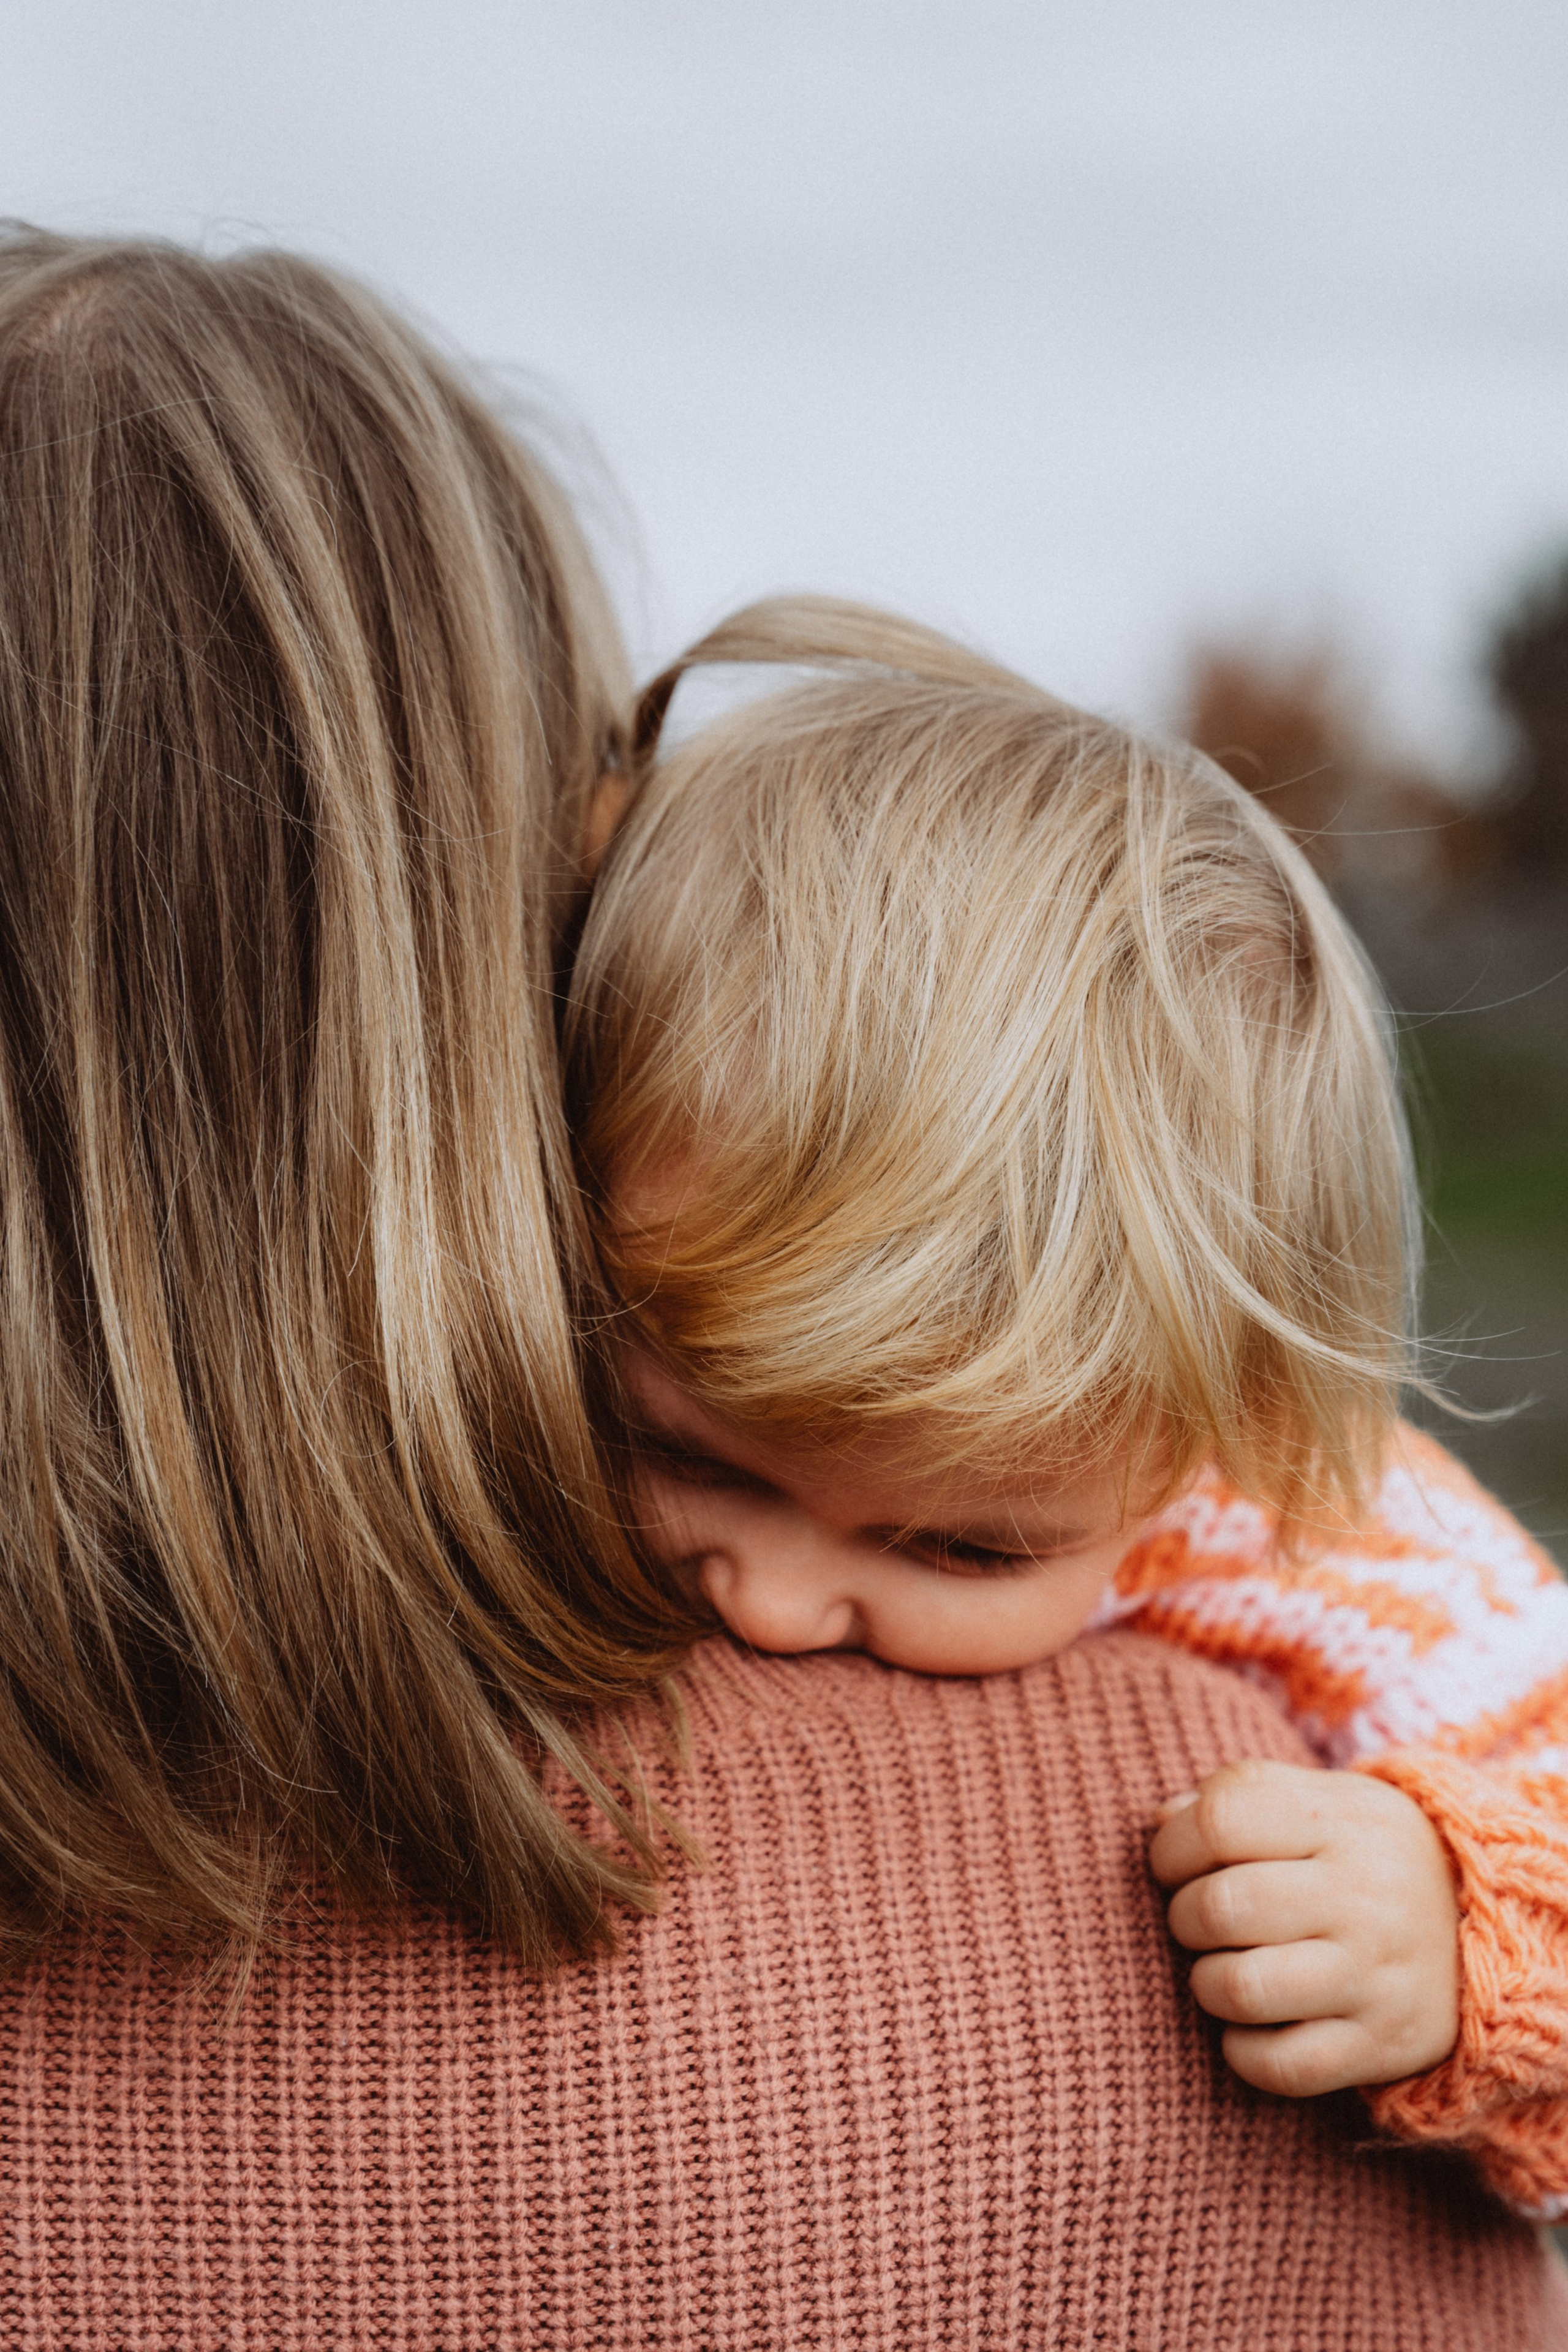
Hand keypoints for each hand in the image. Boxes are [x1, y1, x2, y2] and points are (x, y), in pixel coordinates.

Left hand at [1148, 1758, 1459, 2097]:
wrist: (1486, 1925)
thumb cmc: (1363, 1855)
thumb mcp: (1319, 1800)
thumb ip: (1239, 1794)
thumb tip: (1160, 1821)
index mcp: (1341, 1821)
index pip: (1220, 1821)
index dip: (1170, 1847)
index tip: (1172, 1864)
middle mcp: (1364, 1897)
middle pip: (1220, 1907)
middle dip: (1182, 1917)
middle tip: (1198, 1921)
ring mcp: (1375, 1976)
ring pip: (1240, 1990)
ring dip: (1205, 1983)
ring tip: (1221, 1969)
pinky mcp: (1382, 2047)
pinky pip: (1279, 2066)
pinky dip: (1242, 2050)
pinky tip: (1251, 2024)